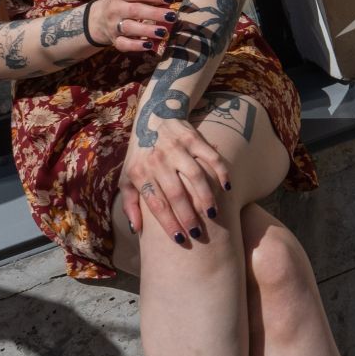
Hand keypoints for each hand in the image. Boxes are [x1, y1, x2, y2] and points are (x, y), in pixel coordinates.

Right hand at [91, 0, 188, 53]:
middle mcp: (116, 8)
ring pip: (129, 28)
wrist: (100, 17)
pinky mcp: (114, 40)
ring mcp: (114, 25)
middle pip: (134, 10)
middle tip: (172, 16)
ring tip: (163, 32)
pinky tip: (149, 45)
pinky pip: (123, 44)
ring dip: (147, 30)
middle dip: (154, 13)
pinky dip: (135, 46)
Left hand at [119, 119, 231, 244]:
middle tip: (199, 234)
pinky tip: (227, 188)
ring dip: (205, 197)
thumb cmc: (140, 154)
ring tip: (213, 215)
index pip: (156, 203)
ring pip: (195, 176)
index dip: (168, 223)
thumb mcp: (127, 177)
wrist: (153, 115)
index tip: (180, 240)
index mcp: (141, 173)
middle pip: (176, 193)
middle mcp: (158, 160)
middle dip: (188, 216)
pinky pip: (211, 157)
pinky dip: (221, 172)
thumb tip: (135, 229)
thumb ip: (130, 204)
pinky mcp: (194, 138)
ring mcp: (177, 148)